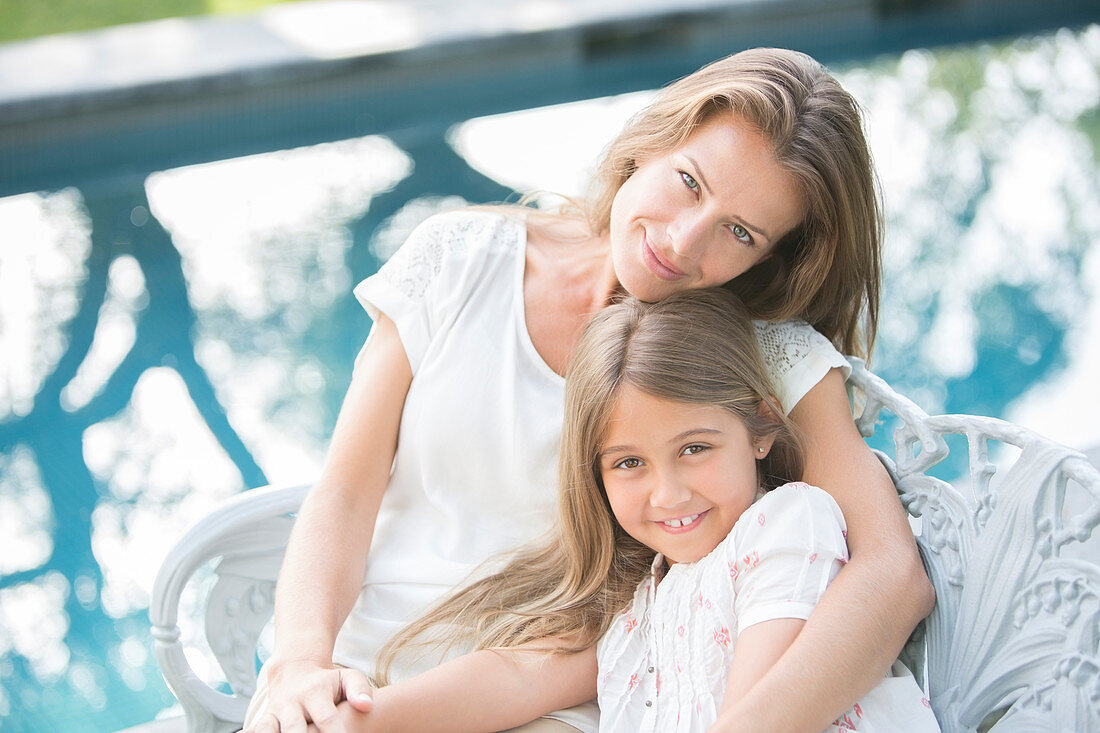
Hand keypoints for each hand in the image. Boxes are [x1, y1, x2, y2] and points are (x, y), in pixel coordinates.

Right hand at [245, 657, 373, 732]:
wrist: (294, 671)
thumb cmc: (327, 681)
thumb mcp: (346, 677)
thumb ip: (359, 689)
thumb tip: (367, 706)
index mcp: (315, 694)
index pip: (326, 718)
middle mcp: (292, 704)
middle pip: (294, 729)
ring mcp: (275, 713)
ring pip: (268, 730)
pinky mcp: (264, 721)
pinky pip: (256, 731)